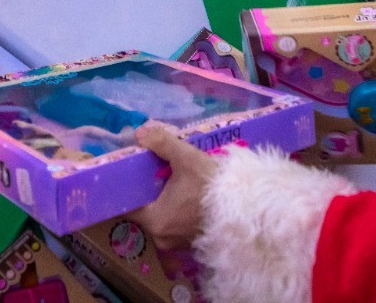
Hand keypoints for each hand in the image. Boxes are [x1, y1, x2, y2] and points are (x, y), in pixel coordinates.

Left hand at [130, 123, 218, 251]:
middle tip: (155, 170)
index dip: (128, 187)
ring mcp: (177, 243)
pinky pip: (176, 224)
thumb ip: (161, 143)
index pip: (127, 205)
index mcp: (153, 220)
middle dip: (149, 191)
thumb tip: (140, 132)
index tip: (132, 172)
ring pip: (161, 217)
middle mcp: (161, 237)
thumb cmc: (212, 185)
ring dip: (164, 200)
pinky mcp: (192, 242)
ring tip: (172, 179)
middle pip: (145, 210)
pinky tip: (186, 193)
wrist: (247, 209)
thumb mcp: (187, 157)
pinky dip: (177, 210)